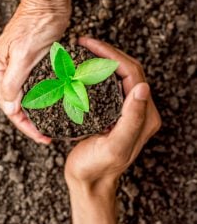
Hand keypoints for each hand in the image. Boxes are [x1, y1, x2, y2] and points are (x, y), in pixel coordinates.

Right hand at [0, 0, 70, 143]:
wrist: (48, 0)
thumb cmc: (36, 23)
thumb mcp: (23, 54)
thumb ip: (12, 82)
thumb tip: (8, 108)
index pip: (8, 106)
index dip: (24, 125)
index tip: (41, 137)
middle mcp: (5, 69)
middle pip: (15, 103)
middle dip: (29, 122)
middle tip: (47, 136)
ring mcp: (17, 66)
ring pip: (25, 97)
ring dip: (36, 112)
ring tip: (50, 126)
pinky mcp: (30, 62)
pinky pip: (34, 86)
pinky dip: (42, 98)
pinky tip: (52, 106)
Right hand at [64, 37, 160, 223]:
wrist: (88, 181)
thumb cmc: (98, 167)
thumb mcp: (115, 146)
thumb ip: (131, 119)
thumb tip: (143, 87)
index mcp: (143, 115)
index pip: (132, 73)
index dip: (111, 54)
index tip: (89, 45)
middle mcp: (137, 109)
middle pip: (126, 69)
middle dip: (106, 52)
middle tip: (83, 43)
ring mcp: (124, 110)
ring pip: (116, 75)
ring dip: (101, 59)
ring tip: (82, 51)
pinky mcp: (111, 112)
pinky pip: (106, 85)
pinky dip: (94, 72)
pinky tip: (80, 69)